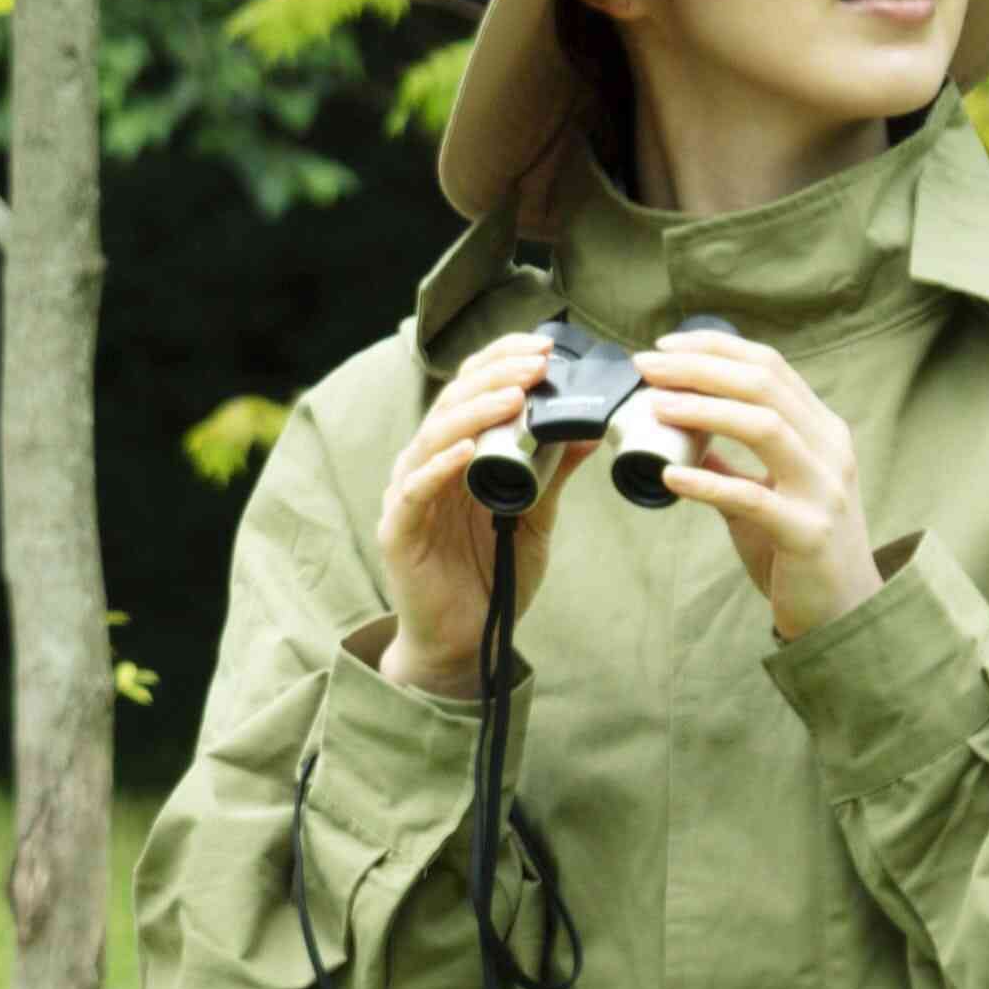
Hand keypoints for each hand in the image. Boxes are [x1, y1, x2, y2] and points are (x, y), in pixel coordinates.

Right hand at [372, 326, 574, 697]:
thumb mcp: (535, 515)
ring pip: (433, 436)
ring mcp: (408, 495)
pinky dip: (441, 465)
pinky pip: (416, 490)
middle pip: (453, 403)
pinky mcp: (398, 530)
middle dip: (497, 376)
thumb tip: (590, 429)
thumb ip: (553, 472)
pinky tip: (468, 450)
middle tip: (539, 362)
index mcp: (455, 453)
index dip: (502, 361)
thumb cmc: (492, 574)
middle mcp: (425, 464)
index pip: (472, 390)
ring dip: (476, 411)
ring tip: (515, 395)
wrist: (464, 641)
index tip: (545, 346)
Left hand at [621, 325, 887, 641]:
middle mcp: (829, 450)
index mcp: (821, 430)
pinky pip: (753, 498)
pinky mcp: (809, 533)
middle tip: (646, 367)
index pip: (769, 366)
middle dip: (699, 368)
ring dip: (703, 410)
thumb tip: (679, 433)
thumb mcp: (769, 492)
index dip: (714, 348)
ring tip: (655, 405)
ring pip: (765, 427)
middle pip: (764, 384)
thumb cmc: (799, 547)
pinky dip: (707, 482)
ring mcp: (824, 490)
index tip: (662, 347)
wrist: (846, 611)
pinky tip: (669, 478)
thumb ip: (730, 462)